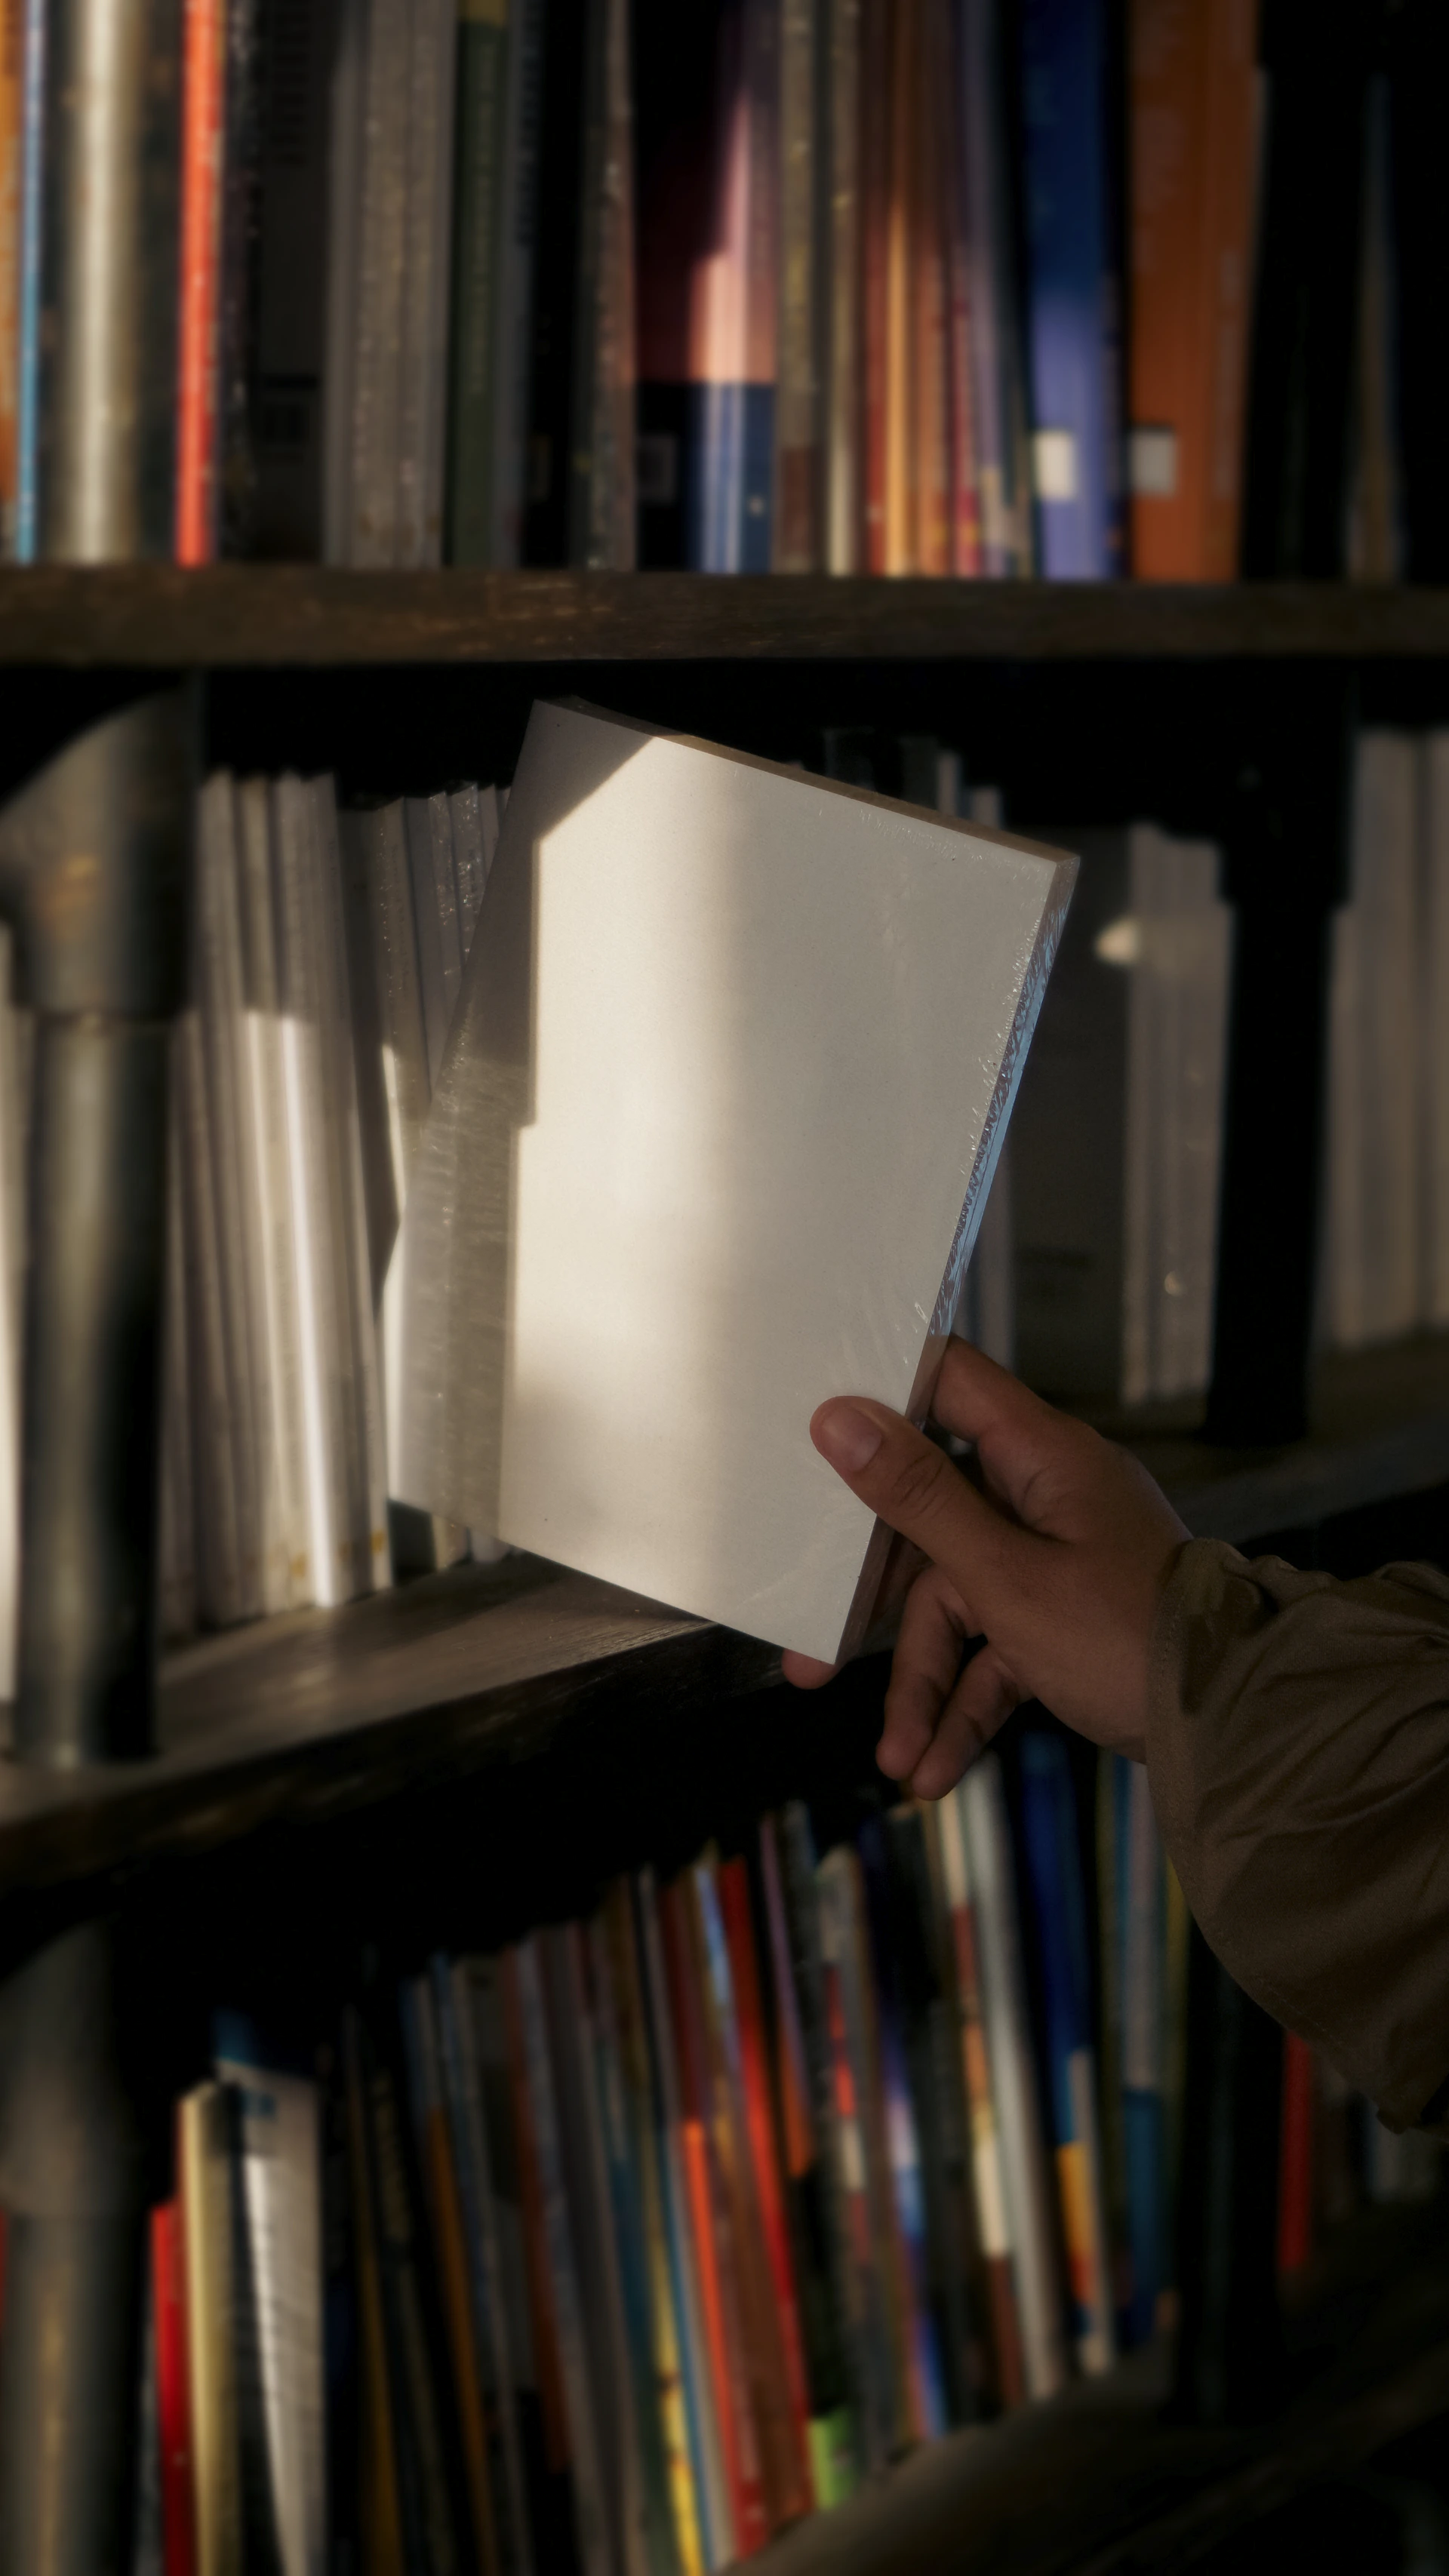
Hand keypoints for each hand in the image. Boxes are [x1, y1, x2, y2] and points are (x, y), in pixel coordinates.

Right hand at [782, 1338, 1187, 1796]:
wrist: (1236, 1730)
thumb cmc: (1123, 1636)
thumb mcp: (1004, 1575)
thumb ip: (918, 1498)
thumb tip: (840, 1417)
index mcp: (1042, 1455)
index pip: (950, 1384)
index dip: (881, 1395)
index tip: (809, 1424)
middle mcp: (1048, 1496)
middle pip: (933, 1519)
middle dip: (874, 1604)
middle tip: (811, 1660)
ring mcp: (1059, 1560)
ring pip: (960, 1603)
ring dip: (924, 1684)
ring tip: (896, 1761)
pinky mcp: (1066, 1621)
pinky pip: (997, 1653)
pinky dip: (968, 1705)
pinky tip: (934, 1770)